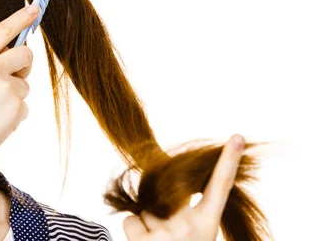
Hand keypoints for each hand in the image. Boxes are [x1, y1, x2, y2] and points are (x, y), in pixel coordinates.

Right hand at [0, 4, 38, 166]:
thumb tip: (2, 58)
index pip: (3, 31)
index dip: (21, 18)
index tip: (35, 9)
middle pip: (26, 55)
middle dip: (24, 64)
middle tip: (15, 75)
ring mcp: (7, 88)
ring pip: (25, 85)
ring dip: (14, 96)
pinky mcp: (17, 107)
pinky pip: (24, 107)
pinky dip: (14, 116)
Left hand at [123, 134, 245, 240]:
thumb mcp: (196, 234)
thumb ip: (186, 212)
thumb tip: (160, 187)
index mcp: (208, 224)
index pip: (220, 186)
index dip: (228, 161)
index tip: (235, 137)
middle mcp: (190, 227)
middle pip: (166, 192)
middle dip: (161, 202)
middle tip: (169, 230)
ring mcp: (167, 234)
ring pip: (146, 207)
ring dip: (148, 220)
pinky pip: (131, 219)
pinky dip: (134, 229)